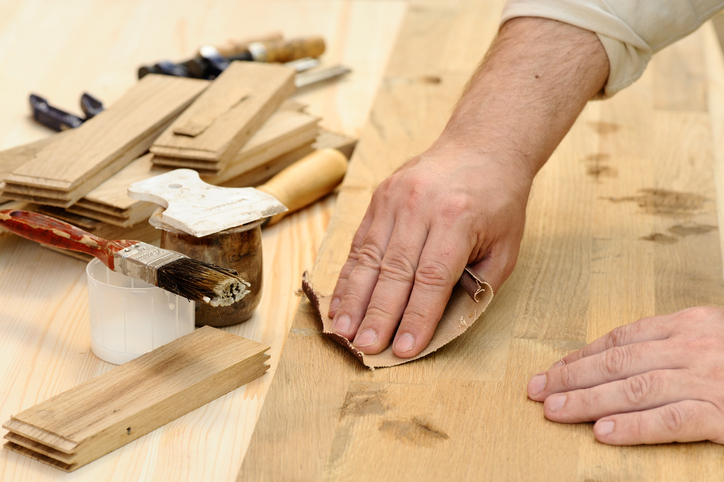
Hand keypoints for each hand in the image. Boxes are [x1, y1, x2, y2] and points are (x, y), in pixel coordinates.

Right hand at [327, 142, 531, 357]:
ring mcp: (394, 198)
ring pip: (369, 258)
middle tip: (364, 347)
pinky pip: (360, 242)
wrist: (482, 147)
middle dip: (378, 315)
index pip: (432, 279)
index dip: (416, 317)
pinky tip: (340, 301)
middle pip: (394, 271)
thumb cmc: (498, 203)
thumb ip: (477, 285)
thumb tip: (441, 324)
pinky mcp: (379, 197)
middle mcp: (420, 206)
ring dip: (354, 299)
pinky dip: (349, 275)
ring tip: (342, 331)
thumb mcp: (505, 247)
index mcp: (457, 219)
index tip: (404, 349)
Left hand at [527, 307, 723, 444]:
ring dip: (587, 400)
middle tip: (536, 390)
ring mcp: (709, 379)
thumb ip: (670, 344)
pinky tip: (603, 432)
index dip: (581, 355)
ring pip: (633, 388)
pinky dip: (635, 426)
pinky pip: (672, 420)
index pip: (620, 339)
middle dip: (571, 376)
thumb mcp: (711, 337)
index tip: (553, 369)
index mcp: (687, 324)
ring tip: (554, 411)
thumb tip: (618, 357)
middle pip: (617, 362)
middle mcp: (693, 347)